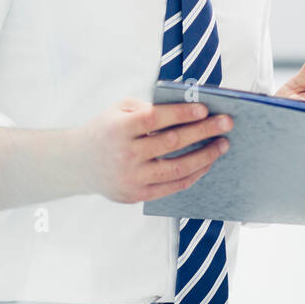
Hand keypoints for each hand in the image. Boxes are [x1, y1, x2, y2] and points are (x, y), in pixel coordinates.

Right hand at [72, 97, 231, 203]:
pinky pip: (173, 186)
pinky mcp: (137, 195)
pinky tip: (207, 163)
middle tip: (226, 123)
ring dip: (205, 156)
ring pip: (178, 168)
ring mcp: (132, 178)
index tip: (204, 109)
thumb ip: (147, 107)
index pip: (156, 119)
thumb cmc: (105, 130)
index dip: (182, 113)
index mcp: (119, 129)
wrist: (78, 164)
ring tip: (222, 145)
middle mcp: (125, 155)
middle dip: (204, 131)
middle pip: (172, 142)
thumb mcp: (118, 110)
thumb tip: (187, 108)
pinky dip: (193, 175)